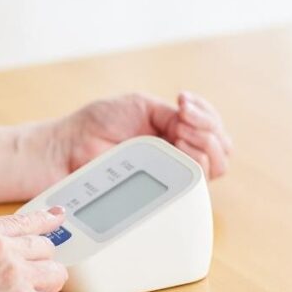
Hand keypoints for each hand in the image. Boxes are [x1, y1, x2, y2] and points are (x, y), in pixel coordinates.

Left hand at [54, 91, 231, 179]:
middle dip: (209, 128)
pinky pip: (196, 184)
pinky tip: (177, 147)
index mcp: (174, 131)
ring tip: (179, 133)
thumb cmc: (97, 124)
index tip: (183, 99)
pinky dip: (196, 163)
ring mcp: (171, 174)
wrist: (69, 147)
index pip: (212, 126)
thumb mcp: (141, 106)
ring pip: (216, 166)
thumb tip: (195, 126)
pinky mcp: (162, 192)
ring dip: (205, 144)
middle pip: (222, 147)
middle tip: (183, 118)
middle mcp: (177, 154)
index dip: (206, 113)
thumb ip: (172, 114)